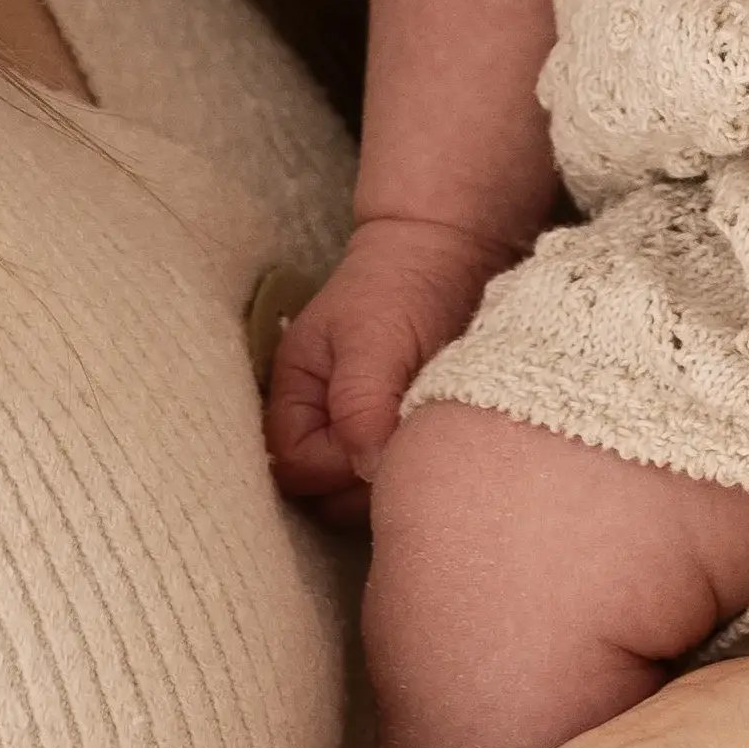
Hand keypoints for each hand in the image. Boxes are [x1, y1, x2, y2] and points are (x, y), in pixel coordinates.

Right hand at [260, 217, 504, 508]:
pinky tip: (439, 449)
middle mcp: (321, 421)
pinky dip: (414, 473)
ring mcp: (360, 433)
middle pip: (322, 493)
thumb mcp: (375, 336)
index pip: (293, 466)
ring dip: (393, 482)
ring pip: (358, 494)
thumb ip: (361, 403)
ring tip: (429, 445)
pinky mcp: (397, 438)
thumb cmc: (405, 284)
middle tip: (411, 450)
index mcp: (297, 392)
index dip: (333, 467)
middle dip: (364, 484)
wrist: (455, 253)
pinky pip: (392, 478)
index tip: (381, 444)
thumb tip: (367, 470)